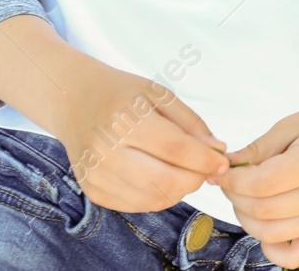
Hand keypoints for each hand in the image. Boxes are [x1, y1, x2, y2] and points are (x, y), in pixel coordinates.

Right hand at [53, 60, 232, 213]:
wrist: (74, 101)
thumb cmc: (122, 94)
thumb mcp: (160, 94)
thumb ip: (191, 124)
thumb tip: (219, 151)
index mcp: (126, 121)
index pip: (176, 150)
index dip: (206, 161)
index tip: (224, 162)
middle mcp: (106, 152)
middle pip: (166, 181)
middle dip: (196, 179)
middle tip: (207, 169)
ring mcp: (97, 176)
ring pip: (153, 199)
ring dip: (179, 190)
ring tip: (186, 172)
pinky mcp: (93, 191)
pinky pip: (137, 205)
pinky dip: (158, 197)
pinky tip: (163, 178)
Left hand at [216, 35, 298, 266]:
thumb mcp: (287, 127)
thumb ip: (255, 150)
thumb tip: (223, 170)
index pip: (259, 185)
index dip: (232, 182)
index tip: (222, 174)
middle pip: (262, 211)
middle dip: (235, 198)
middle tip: (231, 184)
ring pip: (272, 234)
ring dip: (247, 219)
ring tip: (245, 199)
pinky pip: (295, 256)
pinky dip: (273, 249)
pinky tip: (265, 228)